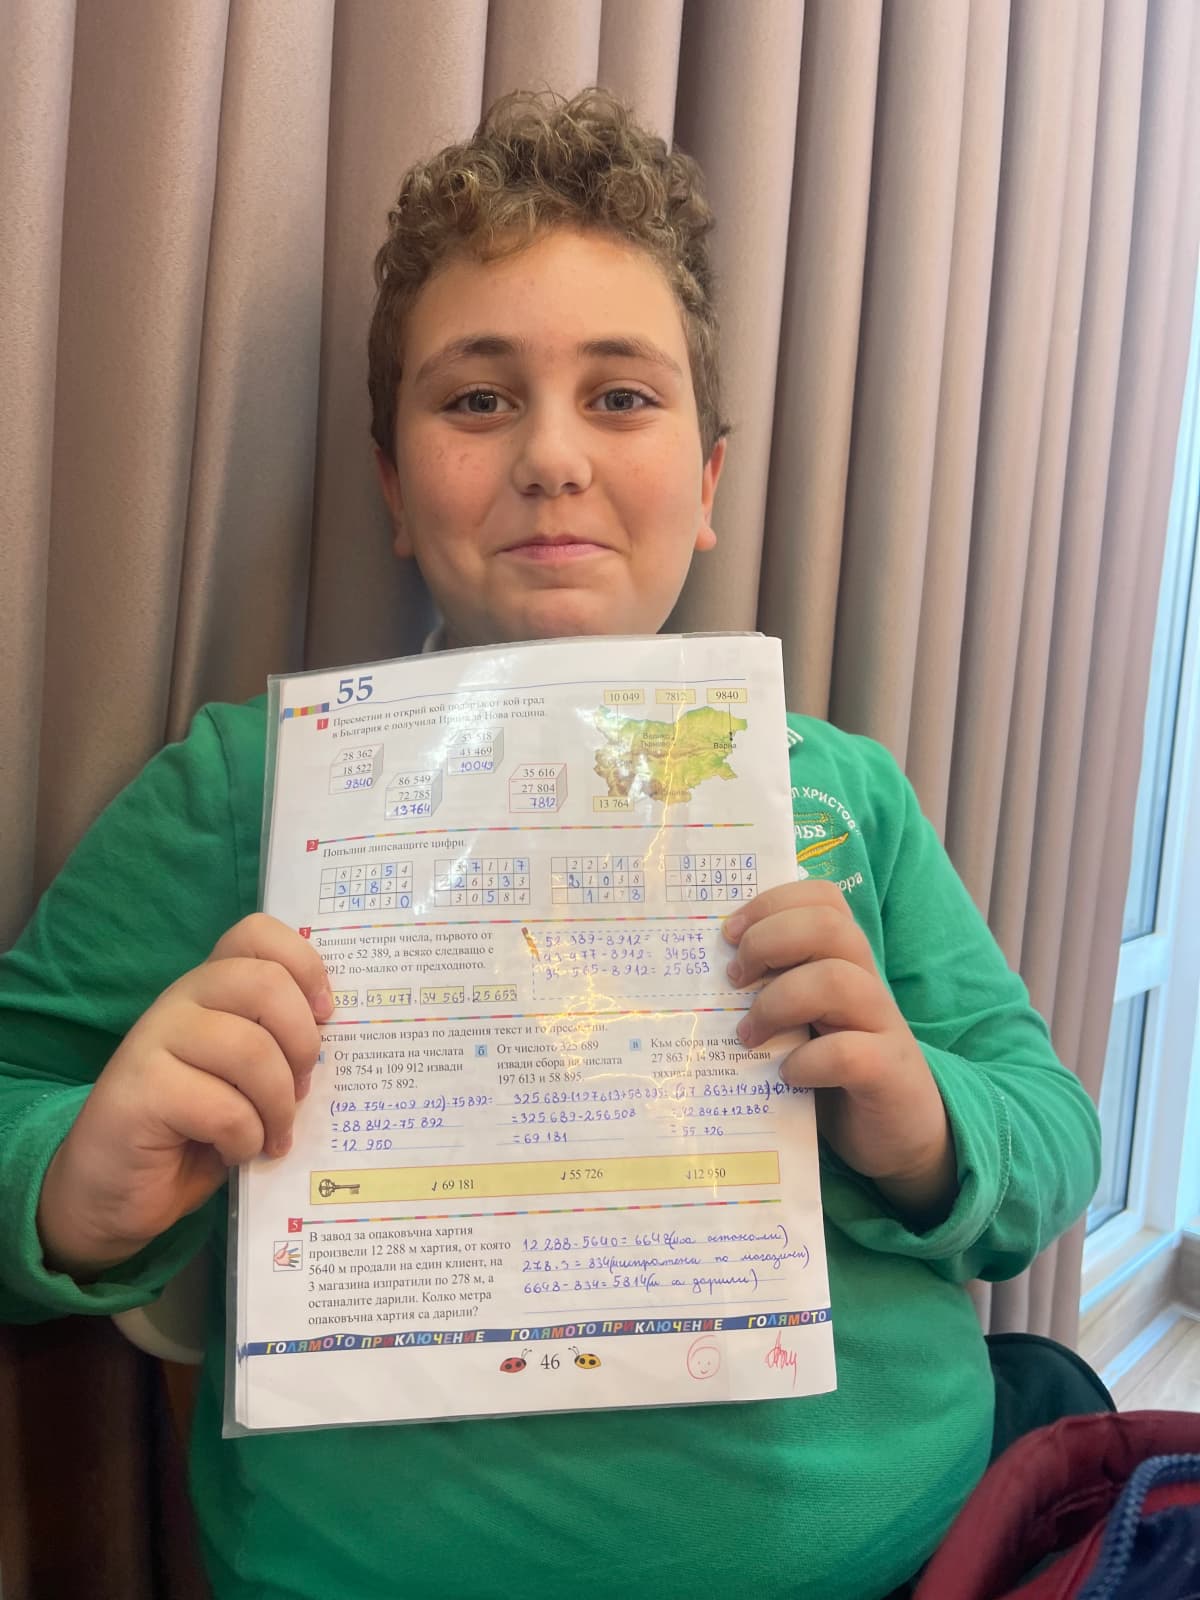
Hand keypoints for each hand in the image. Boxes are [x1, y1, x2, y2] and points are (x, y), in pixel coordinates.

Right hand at [37, 914, 331, 1276]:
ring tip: (273, 1136)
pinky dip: (246, 1139)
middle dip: (303, 1044)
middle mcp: (179, 1000)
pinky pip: (223, 1107)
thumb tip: (338, 1041)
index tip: (326, 1015)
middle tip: (302, 1091)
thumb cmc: (192, 1134)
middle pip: (265, 983)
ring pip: (251, 1049)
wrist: (112, 1191)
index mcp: (209, 988)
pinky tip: (235, 1154)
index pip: (256, 934)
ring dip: (279, 1106)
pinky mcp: (139, 1091)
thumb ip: (277, 1048)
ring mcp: (153, 1041)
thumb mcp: (245, 1081)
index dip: (305, 965)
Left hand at [723, 881, 956, 1227]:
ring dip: (778, 1002)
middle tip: (734, 979)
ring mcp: (882, 1026)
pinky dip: (809, 1061)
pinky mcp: (888, 1073)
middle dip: (769, 942)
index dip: (771, 904)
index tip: (727, 934)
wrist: (897, 1135)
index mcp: (842, 961)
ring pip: (838, 980)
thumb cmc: (833, 1071)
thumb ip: (767, 994)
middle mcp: (866, 982)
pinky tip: (788, 1076)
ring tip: (747, 1035)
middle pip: (828, 926)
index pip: (822, 899)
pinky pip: (851, 1053)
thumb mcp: (799, 1023)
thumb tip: (695, 977)